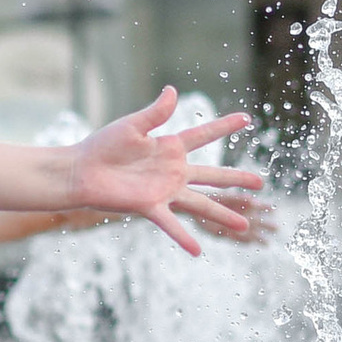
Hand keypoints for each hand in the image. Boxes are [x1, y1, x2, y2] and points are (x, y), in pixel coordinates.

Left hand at [66, 90, 262, 253]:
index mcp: (169, 147)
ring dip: (222, 214)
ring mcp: (164, 191)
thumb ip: (155, 112)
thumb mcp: (132, 125)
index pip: (204, 135)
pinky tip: (198, 251)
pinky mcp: (150, 206)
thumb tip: (172, 90)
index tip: (246, 119)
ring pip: (200, 203)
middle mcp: (172, 171)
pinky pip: (171, 224)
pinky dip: (183, 237)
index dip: (224, 126)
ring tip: (245, 225)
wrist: (80, 171)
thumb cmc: (102, 146)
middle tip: (260, 182)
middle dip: (236, 178)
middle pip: (212, 174)